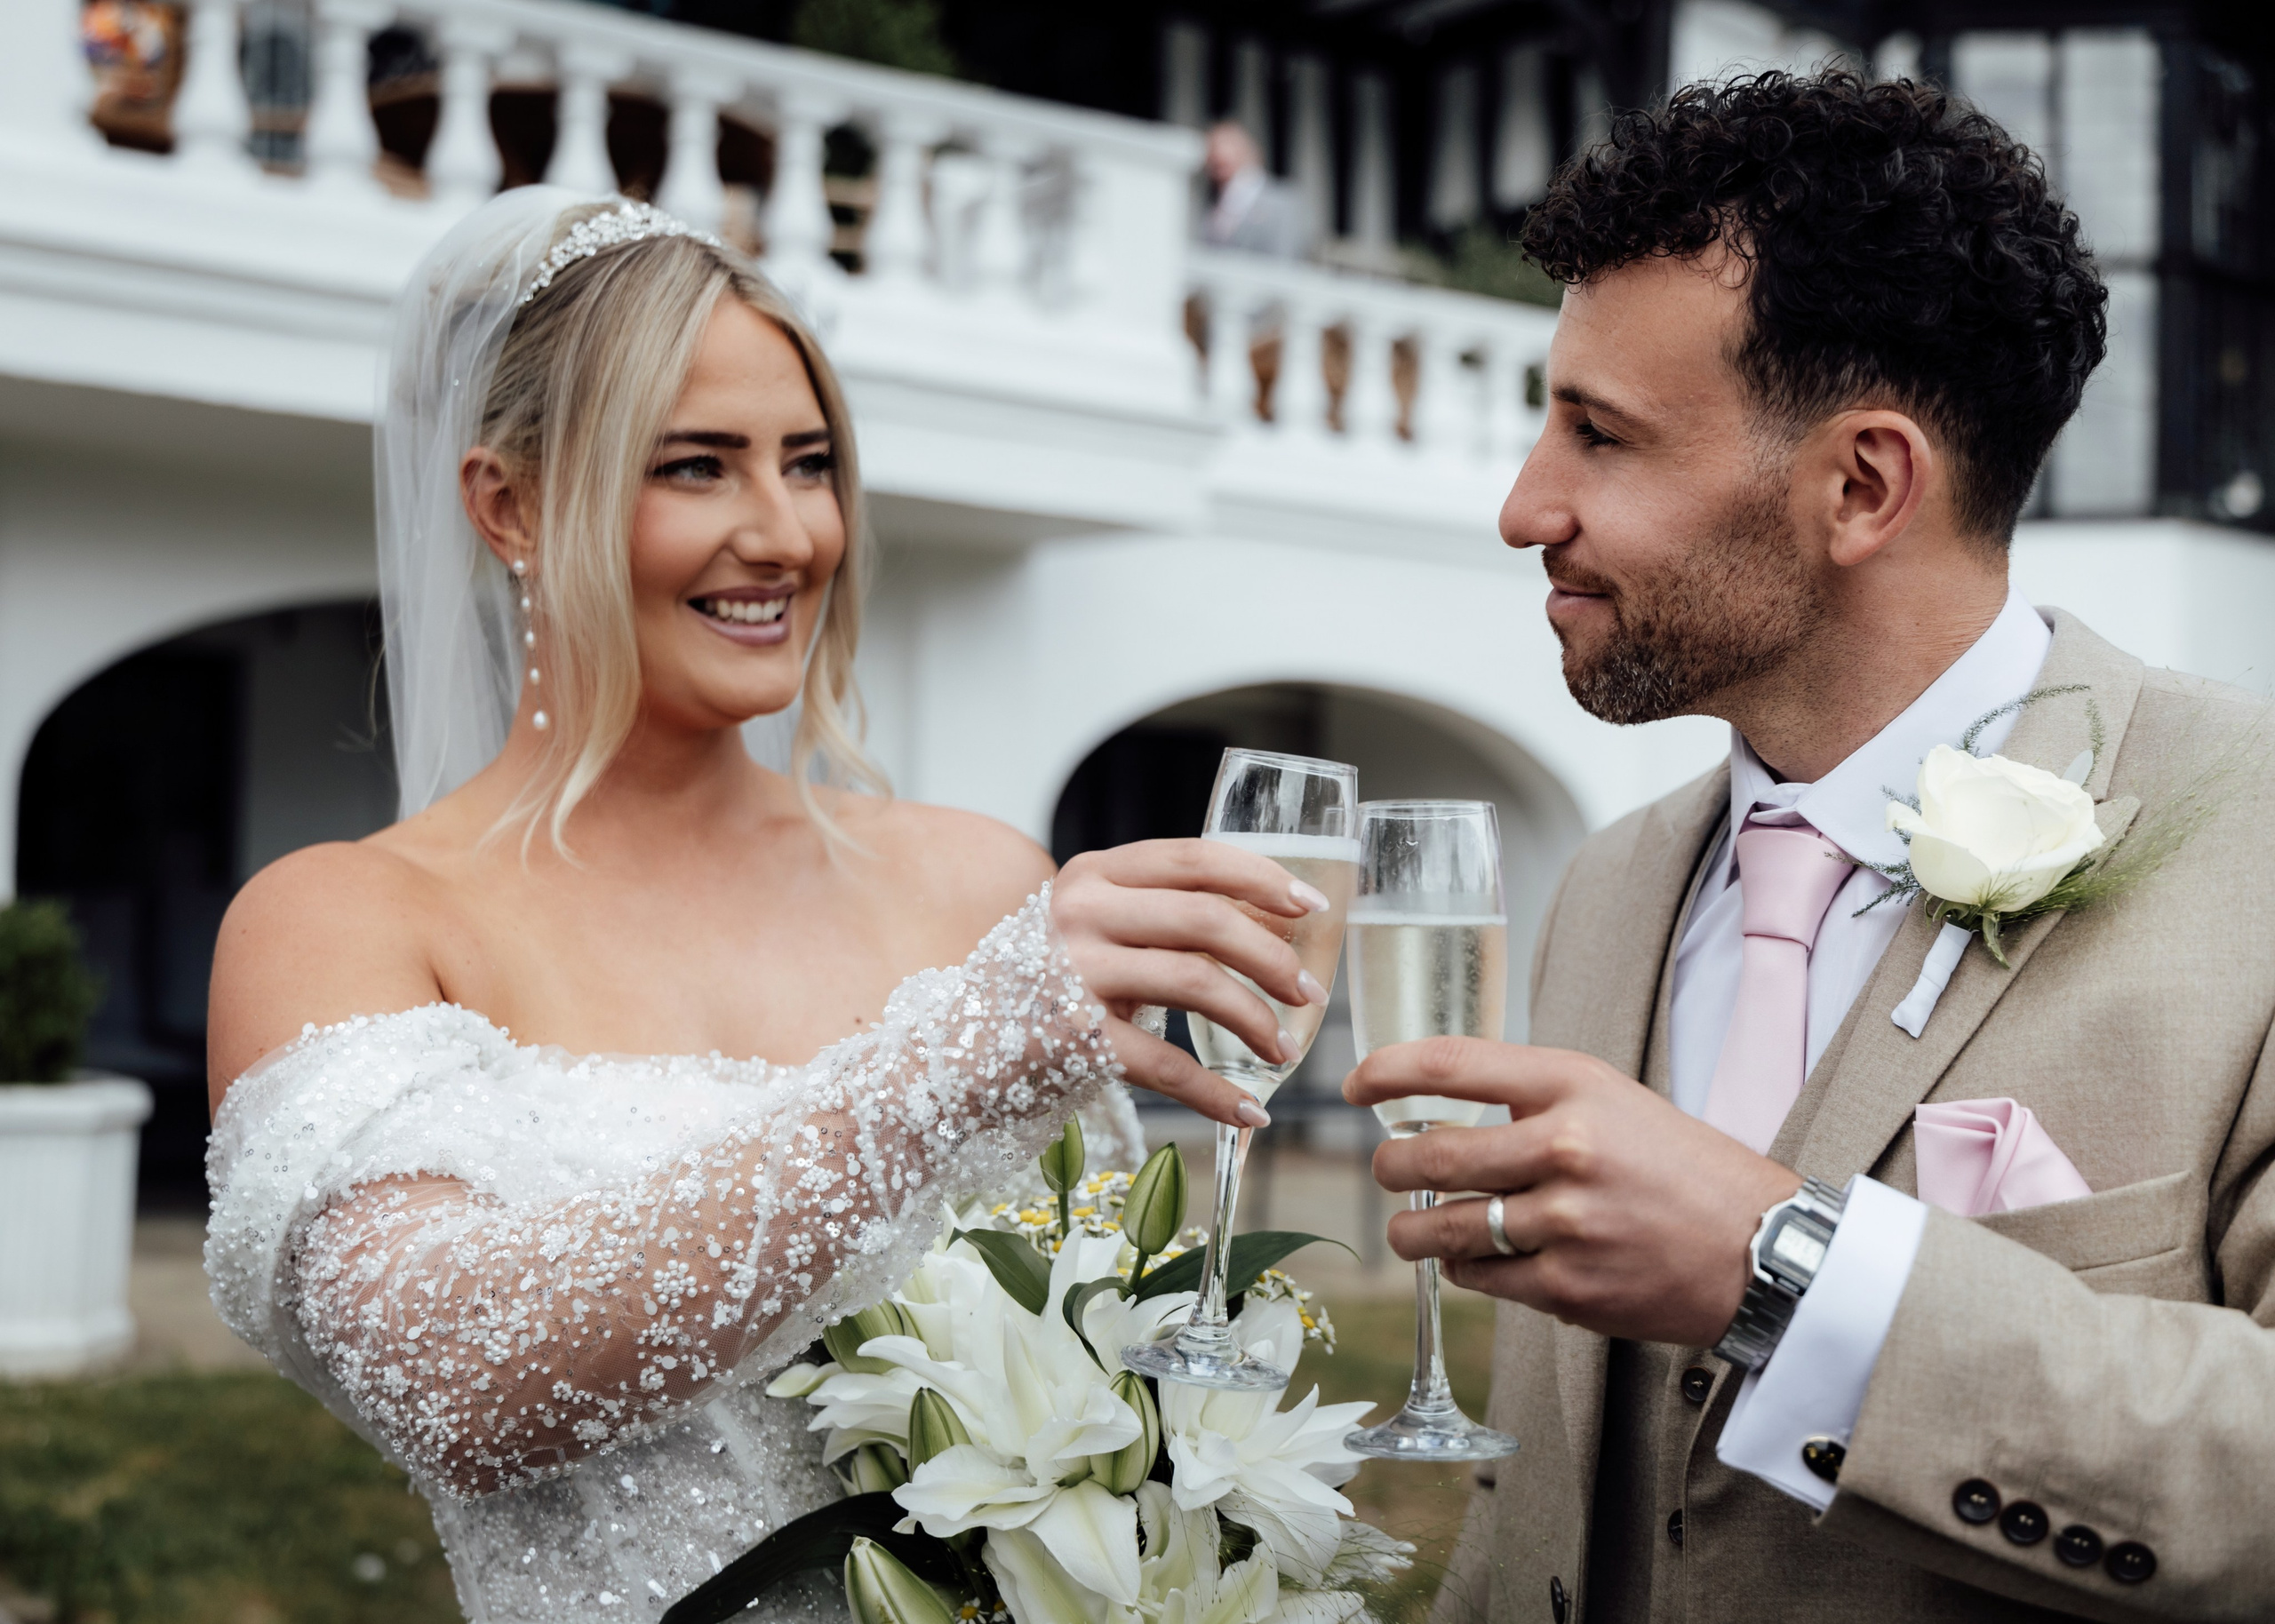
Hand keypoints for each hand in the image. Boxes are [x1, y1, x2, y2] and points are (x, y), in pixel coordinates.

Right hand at [1054, 840, 1328, 1128]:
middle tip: (1310, 994)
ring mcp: (1073, 974)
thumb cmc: (1045, 989)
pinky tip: (1249, 1112)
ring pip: (1195, 982)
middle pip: (1206, 919)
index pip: (1194, 860)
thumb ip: (1158, 914)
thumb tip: (1270, 923)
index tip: (1310, 907)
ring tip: (1282, 1050)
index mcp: (1093, 874)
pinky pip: (1167, 1064)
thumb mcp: (1093, 930)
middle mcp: (1080, 913)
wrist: (954, 1054)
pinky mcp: (1072, 1039)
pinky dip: (1216, 1093)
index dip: (1262, 878)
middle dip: (1273, 958)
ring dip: (1255, 1020)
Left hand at [1344, 1038, 1801, 1347]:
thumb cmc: (1679, 1167)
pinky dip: (1464, 1270)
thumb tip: (1438, 1110)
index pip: (1452, 1064)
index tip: (1355, 1085)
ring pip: (1443, 1226)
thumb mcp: (1611, 1100)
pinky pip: (1479, 1278)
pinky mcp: (1568, 1285)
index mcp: (1573, 1085)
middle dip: (1391, 1167)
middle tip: (1387, 1170)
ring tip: (1410, 1229)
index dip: (1387, 1071)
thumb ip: (1532, 1101)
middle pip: (1431, 1155)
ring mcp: (1564, 1221)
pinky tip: (1475, 1260)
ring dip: (1412, 1230)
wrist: (1758, 1246)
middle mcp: (1565, 1146)